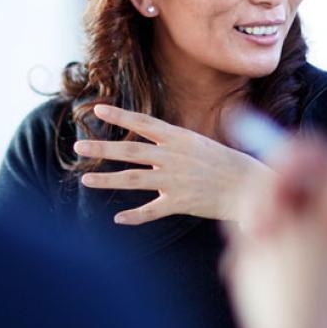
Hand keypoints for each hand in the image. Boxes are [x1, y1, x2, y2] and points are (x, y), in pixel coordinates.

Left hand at [74, 103, 273, 224]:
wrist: (248, 186)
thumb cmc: (223, 162)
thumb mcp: (198, 143)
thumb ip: (171, 143)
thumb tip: (149, 140)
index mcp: (178, 138)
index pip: (142, 123)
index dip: (119, 116)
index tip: (96, 109)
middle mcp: (173, 157)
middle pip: (130, 151)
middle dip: (101, 148)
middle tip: (78, 146)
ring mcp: (175, 180)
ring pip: (133, 180)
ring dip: (106, 180)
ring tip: (85, 180)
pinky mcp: (179, 202)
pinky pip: (150, 211)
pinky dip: (133, 216)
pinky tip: (117, 218)